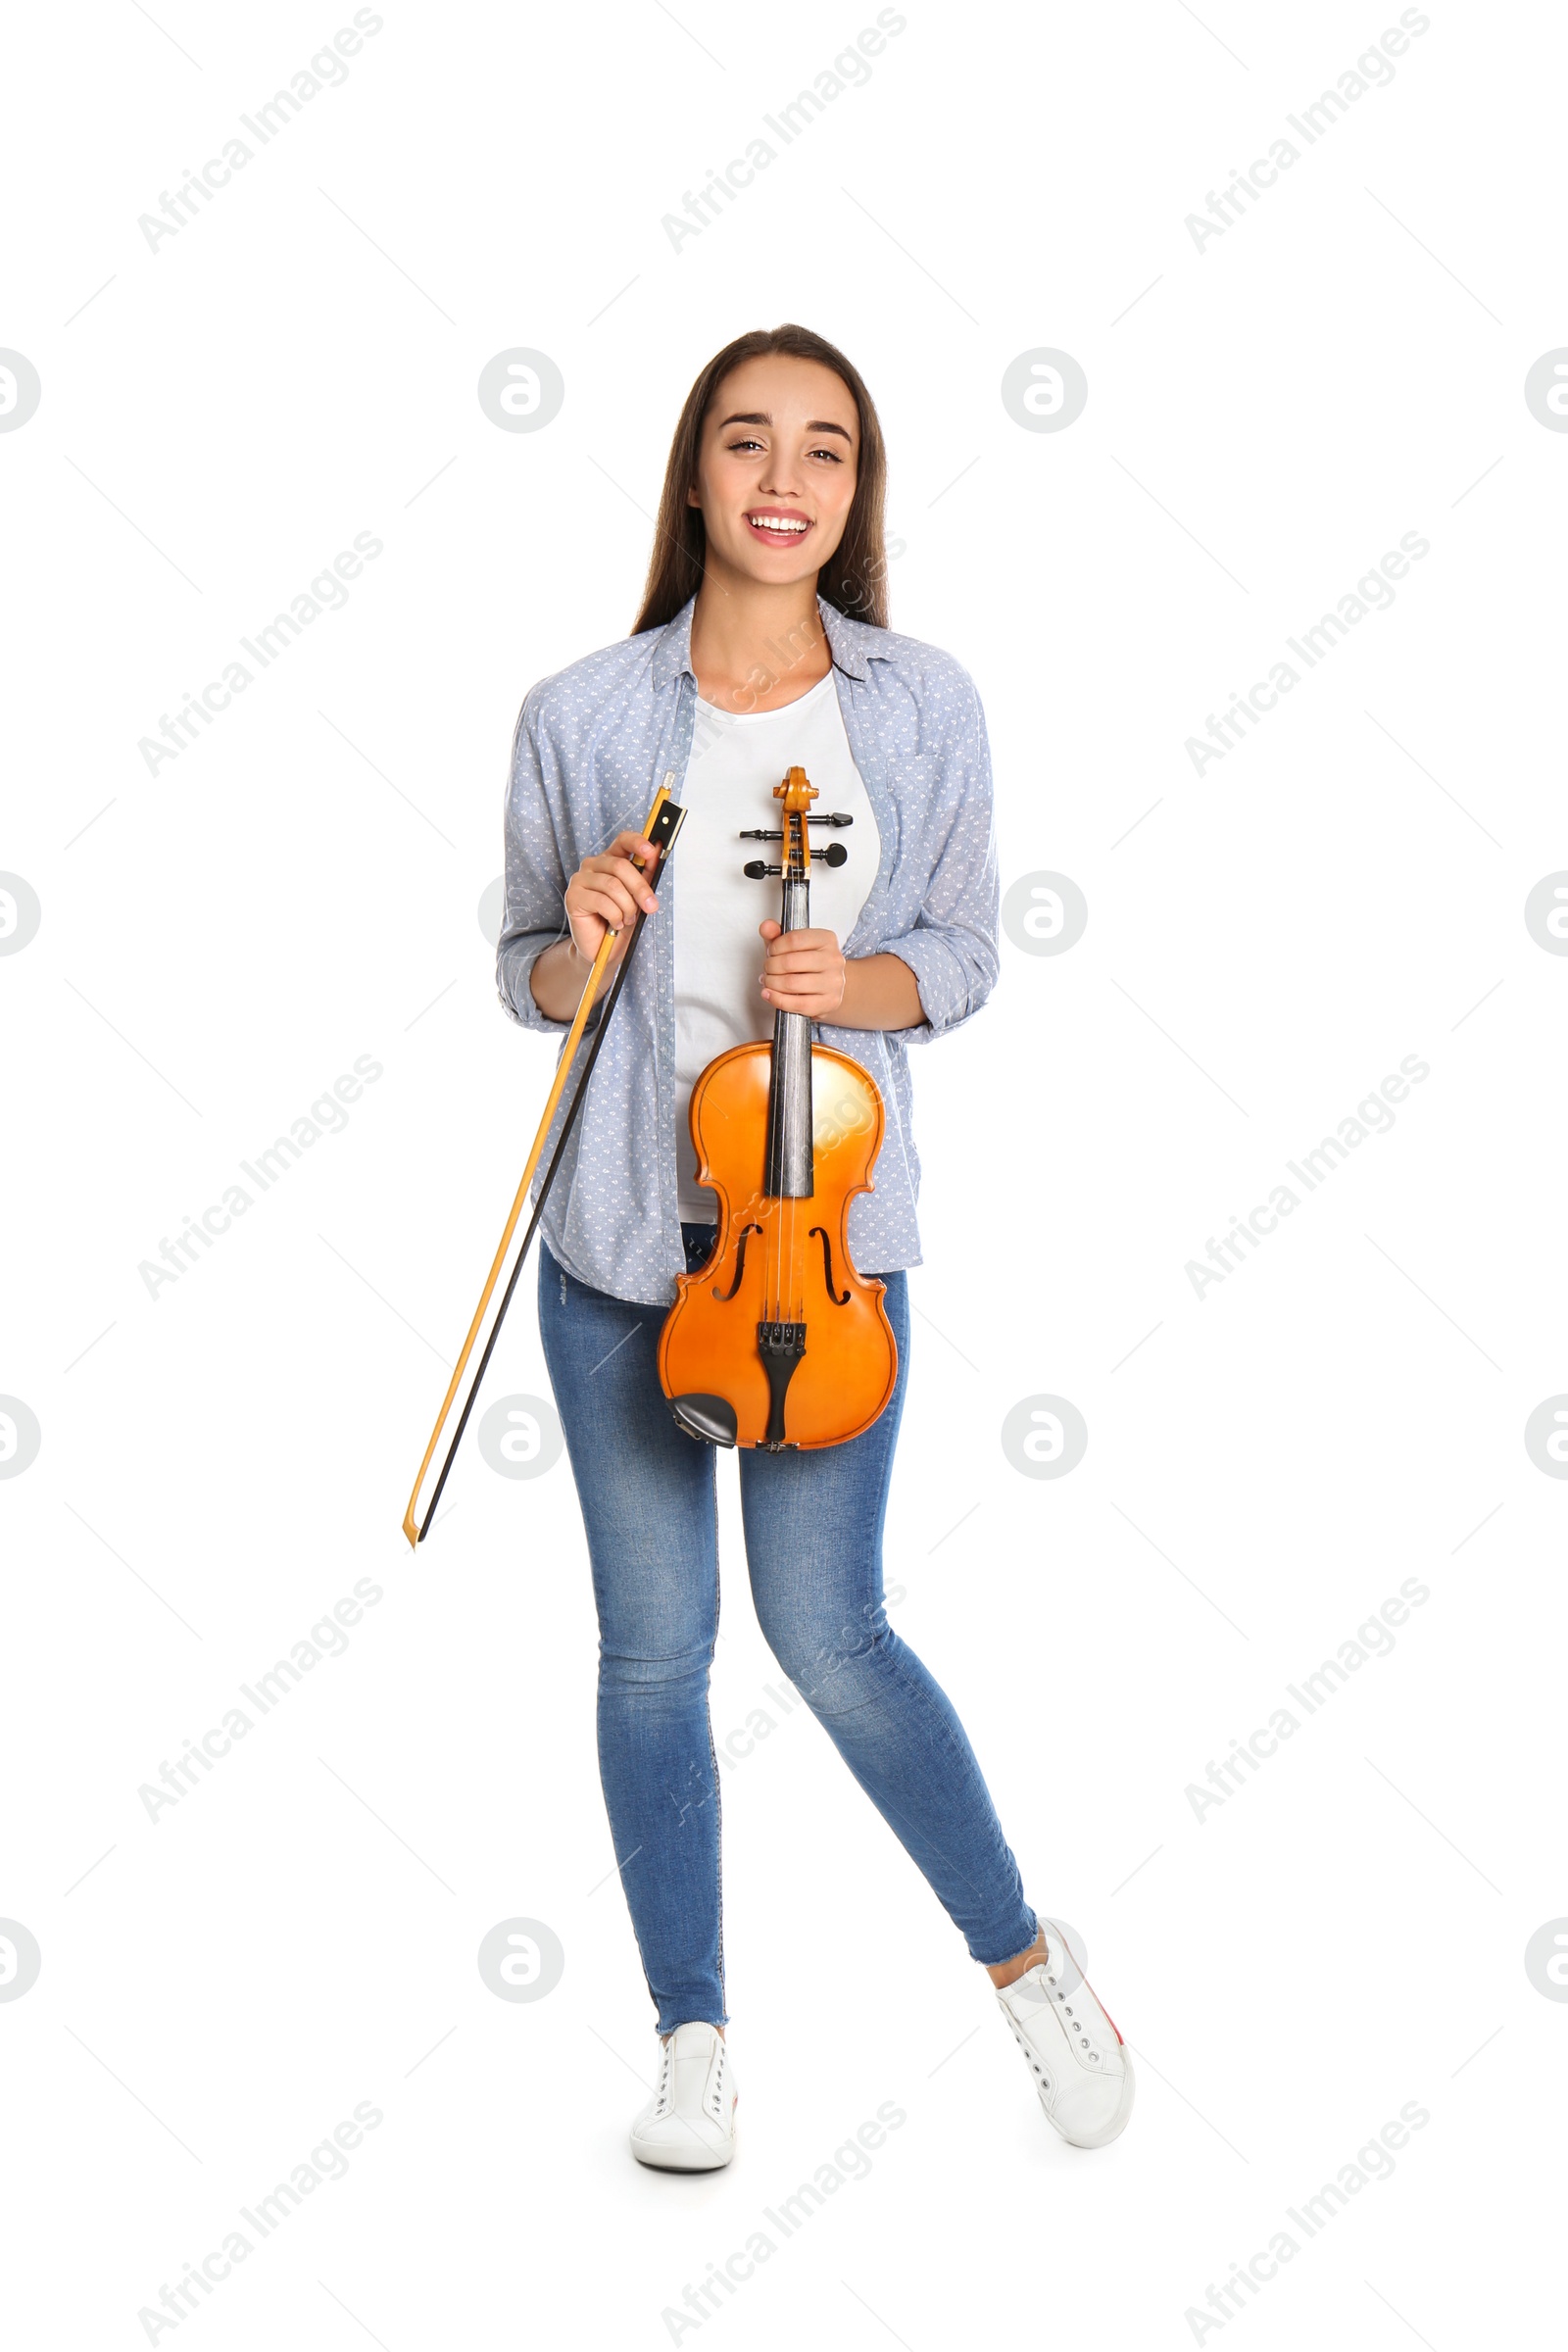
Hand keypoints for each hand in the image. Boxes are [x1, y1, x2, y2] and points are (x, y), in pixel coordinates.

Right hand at [564, 829, 659, 969]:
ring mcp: (580, 879)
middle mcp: (592, 865)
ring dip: (627, 907)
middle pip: (620, 866)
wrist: (601, 949)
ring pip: (612, 885)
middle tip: (650, 907)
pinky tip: (616, 924)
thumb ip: (645, 876)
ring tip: (628, 919)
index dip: (637, 842)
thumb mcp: (638, 897)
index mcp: (610, 860)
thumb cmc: (620, 921)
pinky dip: (615, 916)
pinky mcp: (573, 896)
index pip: (622, 841)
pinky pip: (602, 902)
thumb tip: (656, 856)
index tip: (652, 852)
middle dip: (640, 888)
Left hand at [758, 920, 845, 1018]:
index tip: (771, 952)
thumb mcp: (792, 946)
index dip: (775, 947)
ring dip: (772, 984)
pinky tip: (770, 994)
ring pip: (791, 984)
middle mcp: (833, 960)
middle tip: (768, 969)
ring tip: (769, 982)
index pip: (794, 939)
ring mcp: (833, 982)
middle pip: (790, 962)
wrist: (828, 986)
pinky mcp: (829, 1002)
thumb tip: (766, 927)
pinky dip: (777, 1000)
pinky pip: (797, 1003)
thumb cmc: (808, 965)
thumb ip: (776, 935)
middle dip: (770, 967)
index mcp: (826, 940)